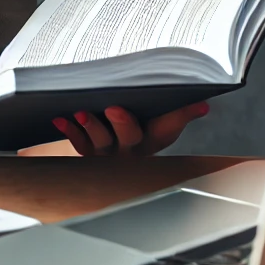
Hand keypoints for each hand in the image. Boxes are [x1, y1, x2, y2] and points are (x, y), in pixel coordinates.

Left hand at [52, 101, 210, 156]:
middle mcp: (131, 152)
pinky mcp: (88, 152)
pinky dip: (69, 131)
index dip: (180, 117)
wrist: (114, 160)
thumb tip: (204, 104)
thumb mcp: (160, 125)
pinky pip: (78, 144)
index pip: (168, 130)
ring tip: (82, 112)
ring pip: (100, 144)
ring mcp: (108, 154)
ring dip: (92, 127)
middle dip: (123, 124)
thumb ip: (179, 113)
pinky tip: (59, 119)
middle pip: (130, 139)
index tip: (194, 104)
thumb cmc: (141, 132)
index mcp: (152, 141)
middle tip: (114, 109)